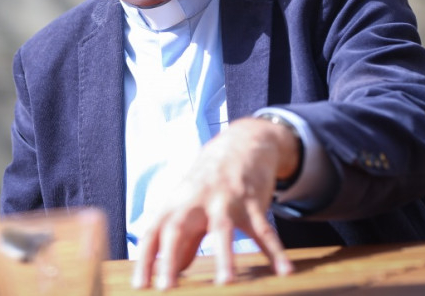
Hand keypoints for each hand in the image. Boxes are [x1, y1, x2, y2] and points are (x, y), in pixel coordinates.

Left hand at [131, 117, 298, 288]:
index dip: (145, 259)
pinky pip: (264, 229)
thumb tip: (175, 269)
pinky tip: (284, 272)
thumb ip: (183, 238)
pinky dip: (275, 251)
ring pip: (222, 229)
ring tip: (225, 284)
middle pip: (178, 228)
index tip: (140, 286)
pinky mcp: (252, 201)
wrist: (242, 144)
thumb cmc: (210, 182)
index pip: (154, 232)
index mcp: (176, 203)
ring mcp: (225, 199)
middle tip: (166, 288)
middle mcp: (196, 200)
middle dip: (170, 259)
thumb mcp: (191, 206)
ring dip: (224, 256)